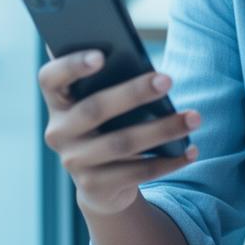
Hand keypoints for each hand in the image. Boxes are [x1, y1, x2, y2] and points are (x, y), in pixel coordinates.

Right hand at [38, 49, 201, 216]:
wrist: (101, 182)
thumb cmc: (109, 124)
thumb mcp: (103, 102)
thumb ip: (112, 81)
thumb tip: (148, 68)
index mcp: (58, 101)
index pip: (50, 78)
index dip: (71, 65)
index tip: (101, 56)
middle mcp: (59, 132)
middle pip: (95, 109)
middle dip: (134, 93)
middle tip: (168, 79)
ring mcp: (74, 162)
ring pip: (122, 143)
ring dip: (163, 129)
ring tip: (194, 117)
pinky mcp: (95, 188)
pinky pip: (137, 173)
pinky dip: (169, 161)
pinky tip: (191, 149)